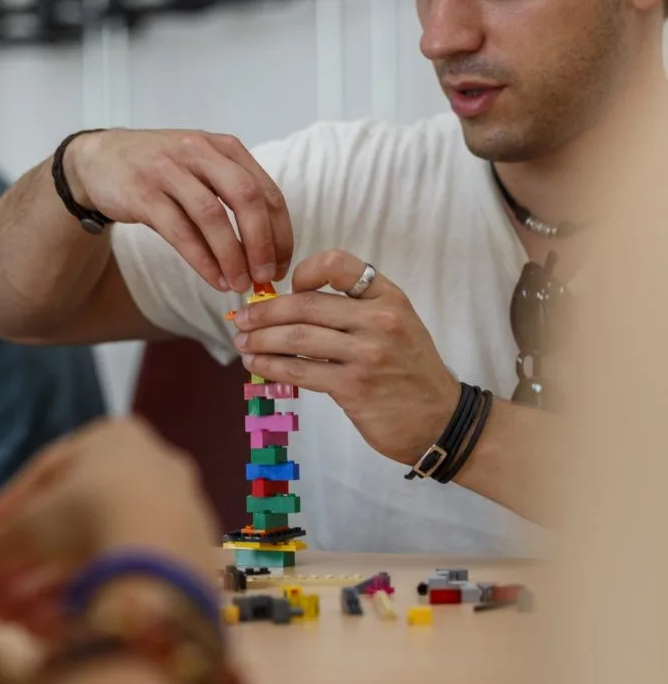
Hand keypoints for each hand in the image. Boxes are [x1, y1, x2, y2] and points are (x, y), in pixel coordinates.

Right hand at [0, 418, 219, 640]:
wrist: (161, 560)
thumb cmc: (85, 517)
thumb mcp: (24, 528)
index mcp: (118, 436)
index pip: (48, 470)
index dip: (8, 511)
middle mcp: (157, 465)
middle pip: (76, 517)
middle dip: (28, 561)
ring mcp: (180, 510)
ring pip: (101, 551)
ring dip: (49, 587)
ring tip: (15, 620)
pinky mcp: (192, 555)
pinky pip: (130, 574)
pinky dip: (89, 597)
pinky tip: (54, 628)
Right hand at [63, 129, 293, 292]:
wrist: (100, 160)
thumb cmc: (163, 171)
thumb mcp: (204, 170)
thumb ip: (236, 200)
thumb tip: (269, 254)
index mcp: (226, 148)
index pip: (268, 192)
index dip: (281, 233)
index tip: (283, 266)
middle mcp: (200, 152)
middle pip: (247, 198)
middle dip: (262, 243)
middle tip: (267, 276)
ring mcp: (169, 170)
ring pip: (212, 216)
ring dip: (232, 256)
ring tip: (241, 284)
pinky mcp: (142, 193)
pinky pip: (179, 231)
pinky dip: (202, 260)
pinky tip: (215, 279)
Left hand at [232, 250, 460, 465]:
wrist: (441, 419)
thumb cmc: (411, 371)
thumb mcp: (398, 324)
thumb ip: (356, 309)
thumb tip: (294, 305)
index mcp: (389, 296)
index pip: (338, 264)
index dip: (305, 271)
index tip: (289, 288)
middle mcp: (379, 319)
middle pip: (306, 304)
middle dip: (265, 311)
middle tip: (242, 318)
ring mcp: (366, 354)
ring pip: (296, 337)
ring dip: (260, 339)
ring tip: (242, 343)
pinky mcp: (353, 387)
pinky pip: (299, 370)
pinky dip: (270, 366)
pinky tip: (256, 365)